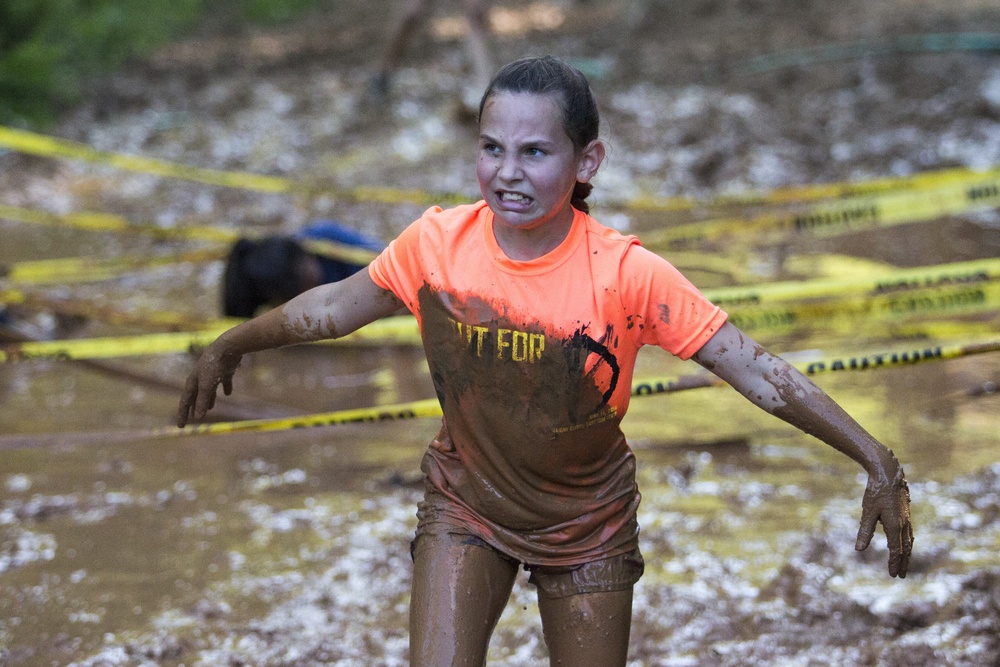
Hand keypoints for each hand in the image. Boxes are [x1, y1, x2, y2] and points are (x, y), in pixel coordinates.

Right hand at [176, 343, 241, 426]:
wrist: (227, 348)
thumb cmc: (213, 366)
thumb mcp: (207, 386)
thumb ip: (202, 401)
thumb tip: (197, 418)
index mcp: (193, 382)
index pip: (185, 402)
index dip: (183, 414)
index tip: (180, 426)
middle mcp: (201, 378)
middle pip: (196, 397)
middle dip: (194, 408)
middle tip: (192, 419)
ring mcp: (213, 374)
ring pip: (209, 390)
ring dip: (209, 399)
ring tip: (210, 408)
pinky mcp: (225, 370)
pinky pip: (224, 382)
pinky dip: (226, 388)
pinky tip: (228, 393)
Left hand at [855, 458, 912, 577]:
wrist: (888, 474)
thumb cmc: (876, 492)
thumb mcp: (868, 512)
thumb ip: (865, 531)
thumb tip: (859, 549)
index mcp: (895, 526)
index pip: (895, 550)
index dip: (893, 562)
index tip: (892, 574)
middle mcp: (904, 524)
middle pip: (905, 549)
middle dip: (903, 563)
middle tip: (900, 575)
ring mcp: (907, 519)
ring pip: (909, 541)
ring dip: (907, 554)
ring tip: (904, 565)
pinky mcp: (906, 514)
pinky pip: (909, 533)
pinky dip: (908, 543)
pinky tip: (905, 545)